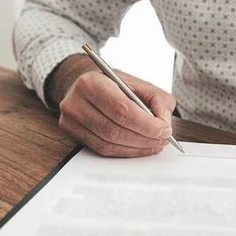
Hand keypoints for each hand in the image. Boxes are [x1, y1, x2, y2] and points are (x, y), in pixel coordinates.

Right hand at [47, 54, 176, 156]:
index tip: (165, 130)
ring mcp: (70, 120)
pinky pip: (103, 149)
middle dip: (144, 138)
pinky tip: (140, 148)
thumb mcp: (142, 85)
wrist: (89, 87)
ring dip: (137, 148)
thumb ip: (159, 101)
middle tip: (163, 139)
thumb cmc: (117, 86)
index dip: (146, 124)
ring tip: (155, 144)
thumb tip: (164, 123)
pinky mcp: (72, 134)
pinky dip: (125, 152)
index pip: (121, 110)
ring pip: (109, 143)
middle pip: (115, 130)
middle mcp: (76, 102)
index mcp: (92, 83)